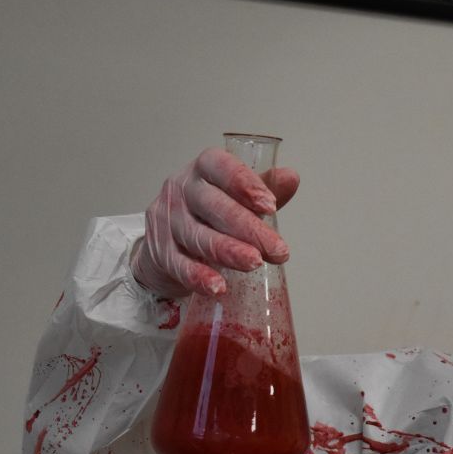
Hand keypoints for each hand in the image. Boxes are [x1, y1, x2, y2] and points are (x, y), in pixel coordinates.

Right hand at [131, 148, 299, 297]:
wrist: (166, 240)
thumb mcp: (235, 195)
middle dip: (248, 228)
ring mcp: (168, 221)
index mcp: (202, 170)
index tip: (270, 205)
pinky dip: (199, 277)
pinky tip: (218, 287)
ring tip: (255, 263)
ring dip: (229, 252)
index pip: (219, 166)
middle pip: (213, 206)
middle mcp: (181, 190)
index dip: (243, 183)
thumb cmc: (208, 212)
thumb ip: (263, 186)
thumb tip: (291, 177)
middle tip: (277, 248)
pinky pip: (180, 266)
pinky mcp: (161, 253)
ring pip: (199, 236)